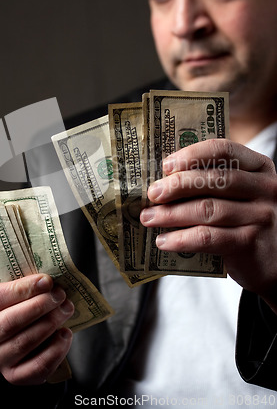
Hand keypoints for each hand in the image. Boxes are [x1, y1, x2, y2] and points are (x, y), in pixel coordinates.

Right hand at [0, 273, 73, 384]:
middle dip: (39, 307)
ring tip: (66, 309)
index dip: (23, 289)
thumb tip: (50, 281)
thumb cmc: (17, 302)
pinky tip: (65, 334)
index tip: (46, 281)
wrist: (17, 330)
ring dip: (50, 324)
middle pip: (8, 323)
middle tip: (60, 295)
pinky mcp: (13, 375)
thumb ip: (26, 284)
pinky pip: (36, 367)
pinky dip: (55, 350)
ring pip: (24, 343)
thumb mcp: (14, 287)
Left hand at [140, 139, 276, 312]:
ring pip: (207, 209)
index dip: (191, 154)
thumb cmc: (246, 221)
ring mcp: (260, 216)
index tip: (166, 165)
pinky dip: (181, 239)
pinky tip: (163, 241)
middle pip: (213, 179)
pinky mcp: (250, 243)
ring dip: (171, 214)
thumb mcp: (240, 195)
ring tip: (149, 218)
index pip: (224, 150)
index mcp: (259, 167)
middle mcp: (265, 188)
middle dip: (176, 185)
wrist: (273, 262)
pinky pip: (208, 238)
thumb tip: (162, 179)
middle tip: (152, 194)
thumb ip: (213, 183)